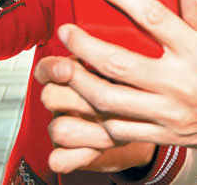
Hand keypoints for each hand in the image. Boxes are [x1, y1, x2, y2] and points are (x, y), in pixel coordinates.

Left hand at [35, 0, 196, 157]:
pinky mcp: (165, 134)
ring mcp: (170, 112)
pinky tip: (89, 98)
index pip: (153, 17)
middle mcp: (181, 82)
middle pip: (120, 62)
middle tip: (68, 31)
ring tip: (68, 66)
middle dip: (85, 45)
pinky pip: (121, 128)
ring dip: (81, 81)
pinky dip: (99, 114)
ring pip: (111, 99)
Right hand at [36, 57, 155, 173]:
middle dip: (79, 100)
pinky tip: (100, 148)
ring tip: (117, 124)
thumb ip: (125, 52)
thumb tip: (128, 37)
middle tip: (108, 99)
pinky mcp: (71, 154)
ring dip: (88, 130)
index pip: (48, 68)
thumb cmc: (136, 87)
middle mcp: (68, 99)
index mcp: (77, 72)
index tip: (67, 68)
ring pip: (59, 128)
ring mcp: (68, 126)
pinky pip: (60, 159)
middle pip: (52, 96)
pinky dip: (77, 157)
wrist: (147, 124)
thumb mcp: (133, 64)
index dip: (52, 68)